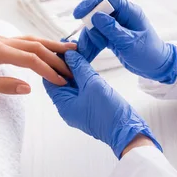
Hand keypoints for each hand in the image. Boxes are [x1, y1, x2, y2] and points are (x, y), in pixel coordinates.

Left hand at [0, 35, 76, 93]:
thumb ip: (3, 85)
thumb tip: (29, 88)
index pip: (30, 59)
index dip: (48, 70)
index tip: (62, 81)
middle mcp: (0, 39)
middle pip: (36, 46)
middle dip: (57, 57)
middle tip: (75, 68)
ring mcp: (0, 38)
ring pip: (32, 40)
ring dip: (52, 46)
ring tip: (71, 51)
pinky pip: (24, 40)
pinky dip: (40, 44)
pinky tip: (49, 49)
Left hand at [43, 49, 161, 158]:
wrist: (127, 130)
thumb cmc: (108, 112)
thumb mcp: (93, 85)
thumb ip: (80, 68)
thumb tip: (69, 55)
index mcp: (63, 104)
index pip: (49, 80)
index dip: (52, 63)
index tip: (58, 48)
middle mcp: (67, 106)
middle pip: (59, 81)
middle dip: (63, 64)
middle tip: (70, 46)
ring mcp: (78, 106)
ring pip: (71, 84)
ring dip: (74, 69)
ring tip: (78, 51)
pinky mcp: (88, 105)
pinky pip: (81, 88)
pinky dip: (82, 76)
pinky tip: (85, 64)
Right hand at [74, 0, 176, 83]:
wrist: (155, 66)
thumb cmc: (148, 53)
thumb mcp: (130, 42)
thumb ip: (112, 29)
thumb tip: (96, 16)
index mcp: (129, 11)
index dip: (90, 2)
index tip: (78, 15)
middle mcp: (121, 16)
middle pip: (97, 14)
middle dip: (88, 30)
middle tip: (83, 46)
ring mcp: (115, 26)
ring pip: (95, 28)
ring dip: (88, 41)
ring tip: (85, 55)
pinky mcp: (111, 37)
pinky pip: (97, 38)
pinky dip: (91, 46)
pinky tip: (87, 55)